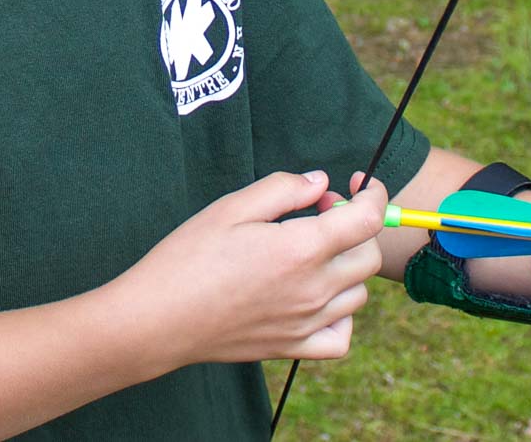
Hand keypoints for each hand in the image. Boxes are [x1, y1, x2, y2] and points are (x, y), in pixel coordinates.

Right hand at [117, 170, 386, 367]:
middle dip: (356, 227)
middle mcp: (313, 289)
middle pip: (369, 257)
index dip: (372, 195)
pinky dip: (342, 316)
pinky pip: (341, 337)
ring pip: (358, 294)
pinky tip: (317, 298)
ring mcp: (305, 323)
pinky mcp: (291, 348)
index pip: (368, 220)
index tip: (357, 184)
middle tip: (320, 214)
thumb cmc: (189, 258)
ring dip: (348, 267)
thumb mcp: (232, 207)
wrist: (158, 318)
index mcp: (302, 249)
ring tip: (313, 253)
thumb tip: (320, 183)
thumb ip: (284, 189)